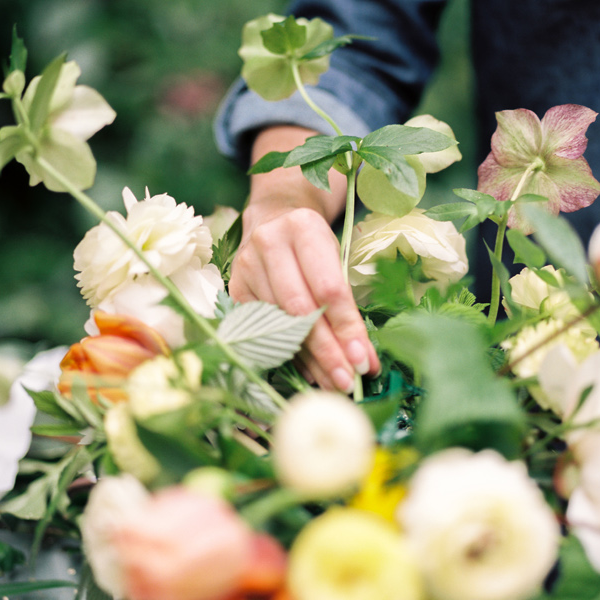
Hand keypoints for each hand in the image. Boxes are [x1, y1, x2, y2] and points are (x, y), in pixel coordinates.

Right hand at [228, 125, 379, 391]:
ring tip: (333, 383)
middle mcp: (270, 244)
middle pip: (301, 310)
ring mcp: (246, 265)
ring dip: (310, 360)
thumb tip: (363, 356)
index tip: (365, 360)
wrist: (274, 216)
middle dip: (328, 351)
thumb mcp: (337, 257)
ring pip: (280, 323)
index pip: (329, 288)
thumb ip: (347, 302)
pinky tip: (309, 372)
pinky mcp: (234, 286)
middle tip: (348, 382)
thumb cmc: (315, 242)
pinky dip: (290, 353)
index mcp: (304, 228)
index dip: (347, 328)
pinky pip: (264, 329)